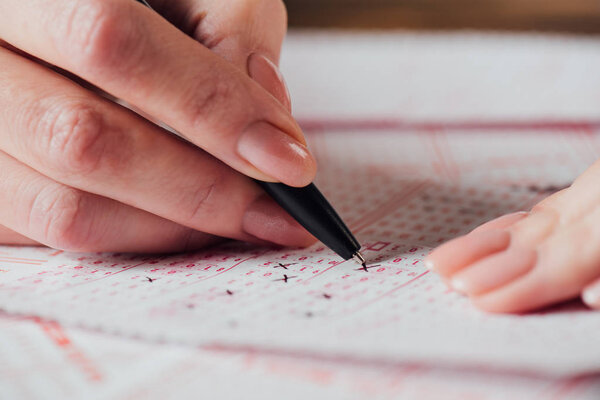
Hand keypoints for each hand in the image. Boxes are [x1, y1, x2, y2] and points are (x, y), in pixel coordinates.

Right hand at [0, 0, 316, 251]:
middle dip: (202, 189)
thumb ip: (231, 30)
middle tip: (277, 214)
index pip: (111, 43)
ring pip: (64, 207)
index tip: (289, 160)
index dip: (211, 109)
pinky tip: (180, 221)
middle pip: (83, 140)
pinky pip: (54, 236)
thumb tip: (267, 125)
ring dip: (171, 227)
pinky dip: (133, 238)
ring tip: (240, 220)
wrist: (62, 21)